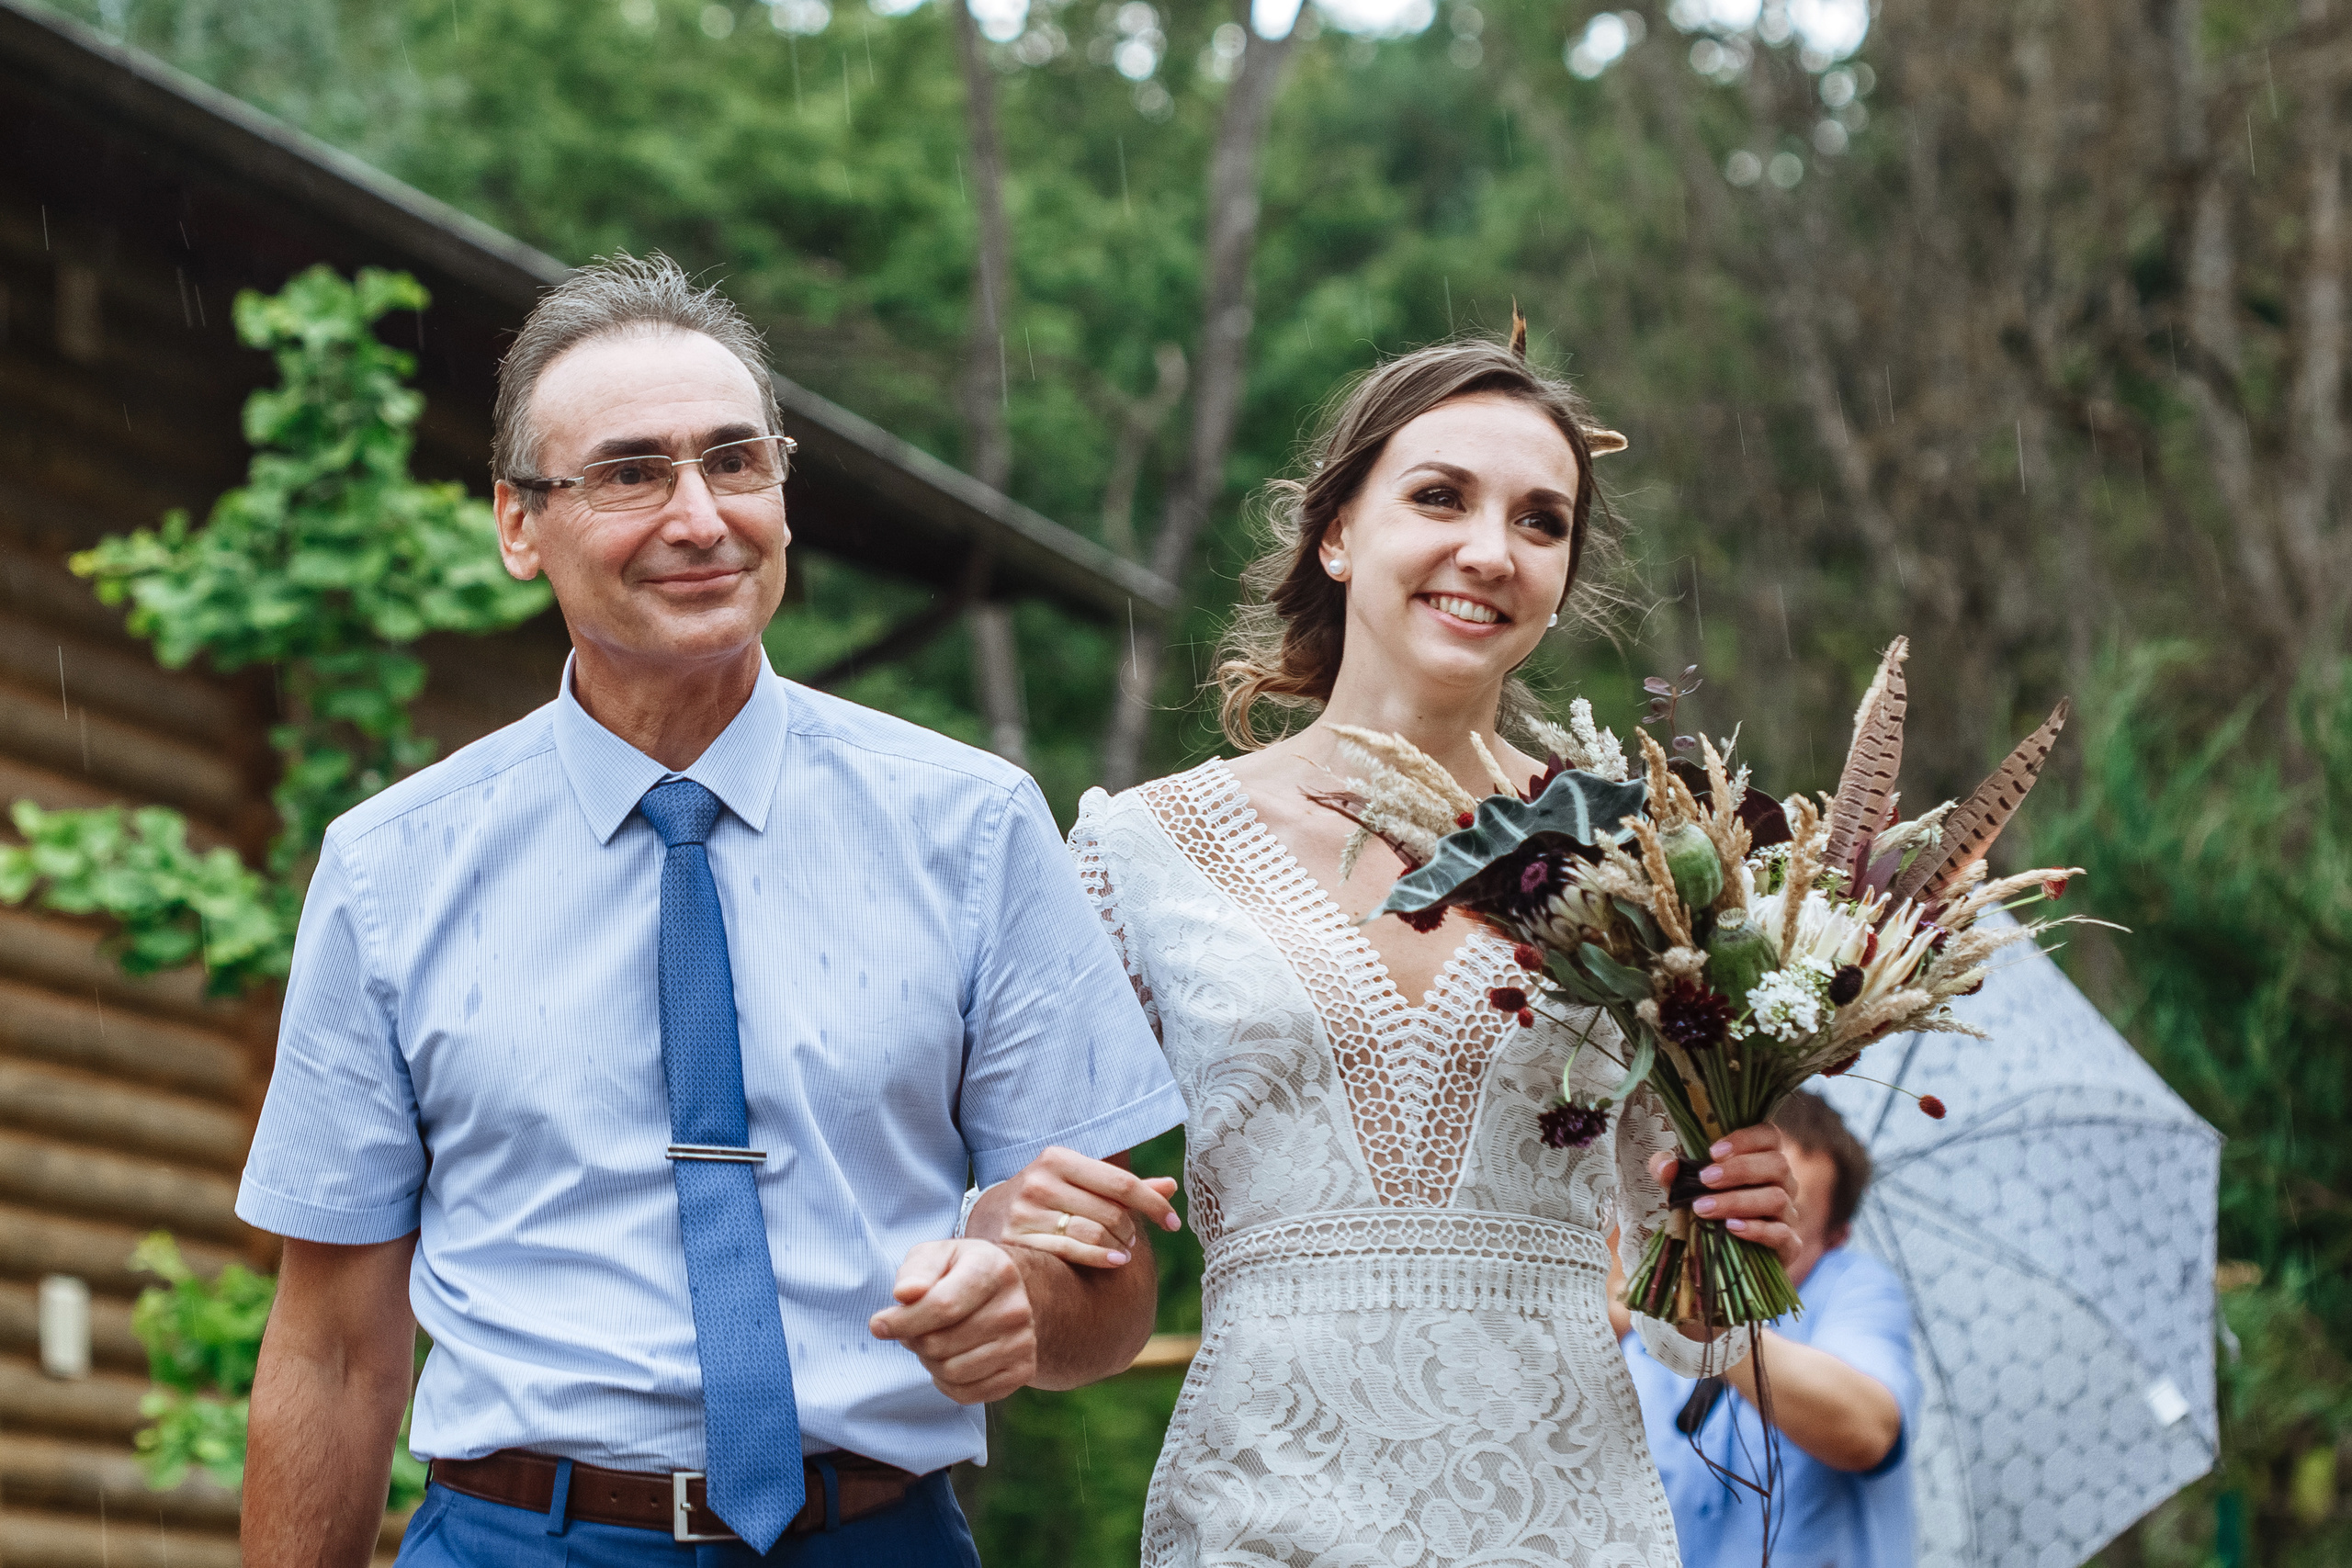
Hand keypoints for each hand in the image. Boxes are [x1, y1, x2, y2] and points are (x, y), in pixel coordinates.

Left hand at [869, 1240, 1035, 1403]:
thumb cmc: (957, 1272)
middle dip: (914, 1340)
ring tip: (933, 1341)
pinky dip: (946, 1383)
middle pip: (940, 1344)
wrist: (1001, 1292)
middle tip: (914, 1329)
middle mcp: (1016, 1307)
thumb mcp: (935, 1256)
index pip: (942, 1306)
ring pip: (952, 1372)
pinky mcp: (1022, 1371)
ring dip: (929, 1362)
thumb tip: (904, 1294)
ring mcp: (1023, 1342)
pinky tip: (949, 1359)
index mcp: (994, 1269)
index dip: (902, 1321)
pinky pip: (967, 1394)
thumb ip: (916, 1271)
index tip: (878, 1324)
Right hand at [973, 1146, 1180, 1269]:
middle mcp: (1039, 1181)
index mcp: (1058, 1158)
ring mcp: (1025, 1212)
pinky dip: (1101, 1259)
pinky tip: (1114, 1261)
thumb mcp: (1080, 1182)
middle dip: (1132, 1229)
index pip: (1121, 1183)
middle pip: (1110, 1212)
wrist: (989, 1215)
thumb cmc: (1049, 1197)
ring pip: (1094, 1234)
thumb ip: (1123, 1187)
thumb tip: (1171, 1186)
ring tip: (1123, 1251)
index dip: (1154, 1204)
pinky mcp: (1017, 1241)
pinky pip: (1072, 1253)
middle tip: (1134, 1239)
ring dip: (1119, 1246)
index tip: (1174, 1223)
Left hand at [1649, 1123, 1799, 1269]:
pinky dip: (1757, 1230)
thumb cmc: (1707, 1208)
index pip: (1769, 1136)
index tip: (1713, 1152)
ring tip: (1704, 1208)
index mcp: (1763, 1159)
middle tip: (1705, 1180)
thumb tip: (1667, 1166)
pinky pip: (1783, 1234)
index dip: (1745, 1139)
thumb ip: (1668, 1170)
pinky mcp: (1790, 1245)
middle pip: (1777, 1164)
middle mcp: (1783, 1183)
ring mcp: (1789, 1214)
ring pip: (1777, 1199)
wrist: (1722, 1257)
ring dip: (1738, 1201)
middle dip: (1740, 1170)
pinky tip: (1731, 1228)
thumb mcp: (1682, 1186)